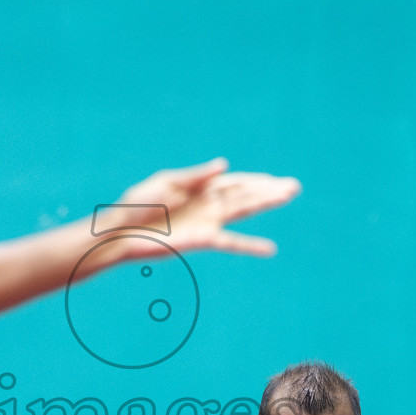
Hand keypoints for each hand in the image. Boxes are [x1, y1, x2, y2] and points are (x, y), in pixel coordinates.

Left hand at [110, 158, 300, 258]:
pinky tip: (269, 249)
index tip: (275, 179)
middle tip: (294, 186)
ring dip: (265, 204)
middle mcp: (207, 205)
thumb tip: (224, 165)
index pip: (233, 182)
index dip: (254, 180)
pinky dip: (250, 245)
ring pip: (242, 210)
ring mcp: (206, 222)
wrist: (120, 231)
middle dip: (268, 190)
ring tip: (287, 198)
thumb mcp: (166, 182)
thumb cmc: (138, 204)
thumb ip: (197, 176)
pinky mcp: (201, 240)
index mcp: (198, 188)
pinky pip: (231, 241)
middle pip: (244, 195)